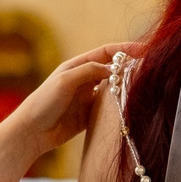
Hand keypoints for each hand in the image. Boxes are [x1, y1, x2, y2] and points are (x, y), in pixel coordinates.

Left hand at [12, 42, 141, 158]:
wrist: (31, 132)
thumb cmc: (43, 102)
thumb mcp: (66, 81)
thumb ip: (89, 71)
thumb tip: (115, 68)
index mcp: (78, 66)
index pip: (107, 52)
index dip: (126, 49)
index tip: (145, 51)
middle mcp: (85, 79)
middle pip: (113, 69)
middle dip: (130, 67)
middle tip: (148, 71)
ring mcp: (88, 97)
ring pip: (114, 88)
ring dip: (126, 87)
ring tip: (143, 89)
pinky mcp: (90, 115)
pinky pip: (110, 108)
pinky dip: (120, 106)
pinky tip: (129, 108)